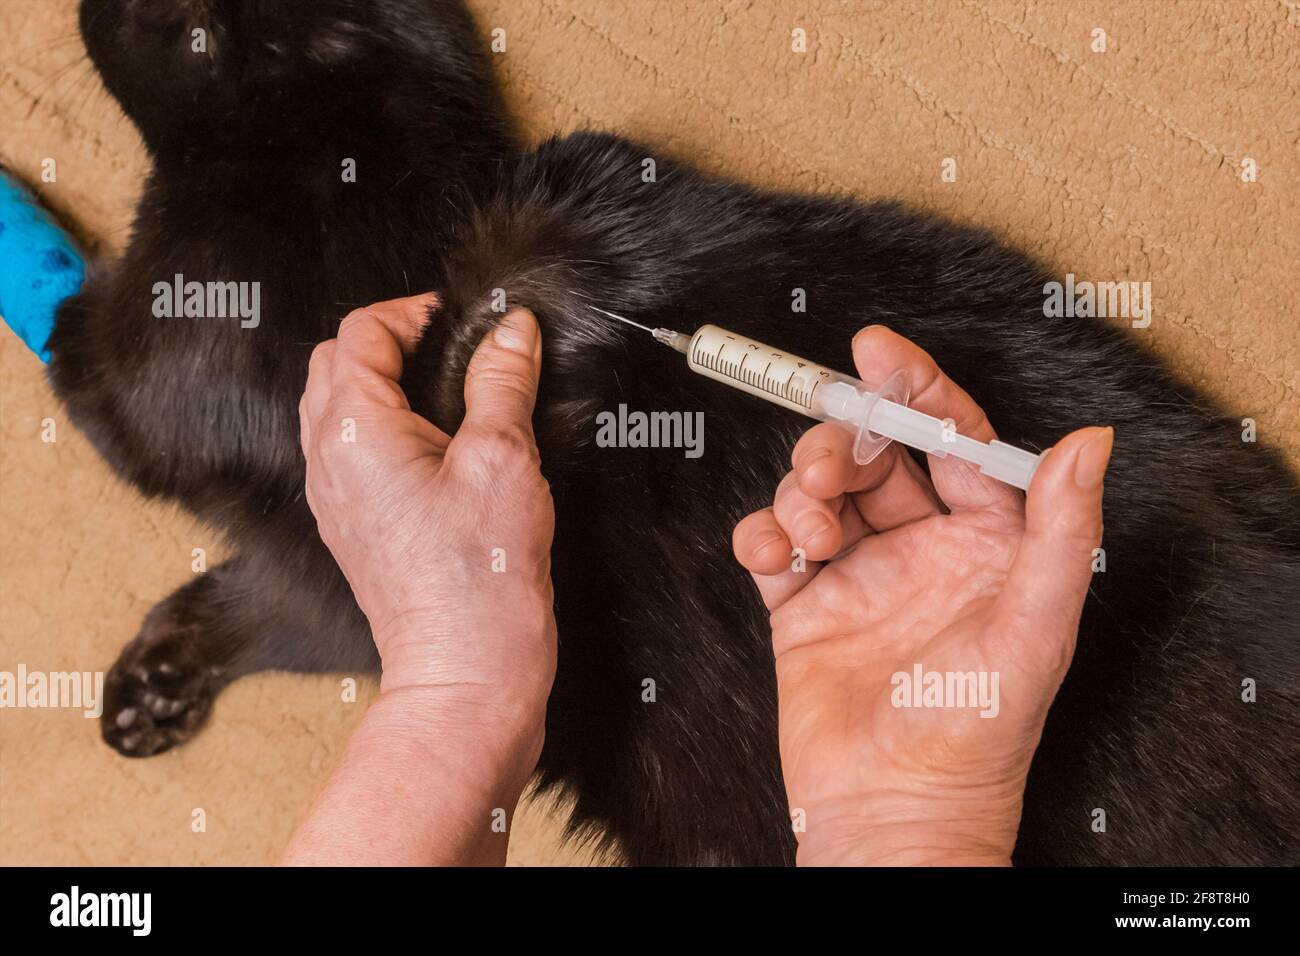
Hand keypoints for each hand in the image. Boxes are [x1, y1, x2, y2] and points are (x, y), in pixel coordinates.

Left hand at [299, 294, 554, 743]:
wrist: (466, 667)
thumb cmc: (482, 574)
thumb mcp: (504, 458)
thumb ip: (502, 381)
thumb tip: (511, 328)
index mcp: (355, 431)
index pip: (361, 333)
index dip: (412, 313)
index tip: (463, 321)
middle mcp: (328, 460)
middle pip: (335, 365)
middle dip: (388, 341)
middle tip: (452, 349)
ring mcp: (333, 497)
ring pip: (336, 409)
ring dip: (381, 384)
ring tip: (447, 394)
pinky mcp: (352, 527)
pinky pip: (349, 453)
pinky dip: (381, 429)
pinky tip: (436, 447)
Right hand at [732, 327, 1111, 865]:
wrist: (895, 808)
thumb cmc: (977, 732)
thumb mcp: (1037, 625)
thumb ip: (1062, 528)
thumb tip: (1091, 439)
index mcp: (985, 543)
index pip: (952, 442)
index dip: (917, 390)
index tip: (877, 350)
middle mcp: (921, 550)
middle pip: (874, 458)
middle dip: (844, 441)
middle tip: (829, 459)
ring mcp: (858, 575)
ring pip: (819, 493)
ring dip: (802, 490)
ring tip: (810, 526)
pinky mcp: (803, 607)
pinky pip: (772, 546)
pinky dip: (762, 536)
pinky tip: (774, 555)